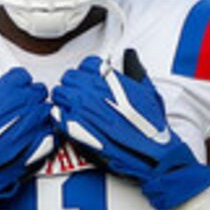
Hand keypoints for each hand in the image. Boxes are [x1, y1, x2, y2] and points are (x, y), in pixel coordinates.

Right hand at [0, 65, 56, 209]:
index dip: (17, 84)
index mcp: (4, 92)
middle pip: (38, 90)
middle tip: (19, 107)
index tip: (13, 91)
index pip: (22, 76)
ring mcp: (33, 125)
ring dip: (38, 114)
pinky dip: (45, 133)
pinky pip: (51, 132)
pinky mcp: (40, 145)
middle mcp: (22, 105)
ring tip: (25, 124)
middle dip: (30, 97)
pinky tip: (33, 137)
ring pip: (47, 110)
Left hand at [50, 51, 209, 209]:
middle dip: (72, 85)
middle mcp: (95, 91)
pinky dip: (59, 116)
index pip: (86, 65)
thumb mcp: (147, 90)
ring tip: (70, 108)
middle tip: (77, 95)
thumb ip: (134, 71)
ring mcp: (84, 109)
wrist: (152, 153)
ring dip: (63, 100)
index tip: (89, 81)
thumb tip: (129, 56)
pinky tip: (67, 120)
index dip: (86, 74)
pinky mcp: (77, 128)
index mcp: (111, 80)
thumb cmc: (152, 126)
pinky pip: (56, 114)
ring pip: (59, 94)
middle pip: (69, 77)